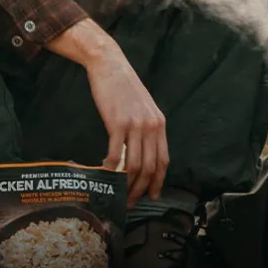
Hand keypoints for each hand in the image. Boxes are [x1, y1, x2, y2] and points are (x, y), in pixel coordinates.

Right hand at [85, 51, 168, 208]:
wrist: (109, 65)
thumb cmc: (123, 87)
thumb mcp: (143, 107)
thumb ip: (146, 128)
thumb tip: (142, 152)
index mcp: (160, 123)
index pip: (163, 160)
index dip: (157, 181)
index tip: (151, 196)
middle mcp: (151, 126)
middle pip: (149, 167)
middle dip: (140, 189)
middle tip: (130, 202)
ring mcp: (136, 125)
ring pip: (134, 164)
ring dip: (126, 184)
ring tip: (118, 194)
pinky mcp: (118, 123)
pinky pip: (116, 154)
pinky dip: (111, 168)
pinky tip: (104, 173)